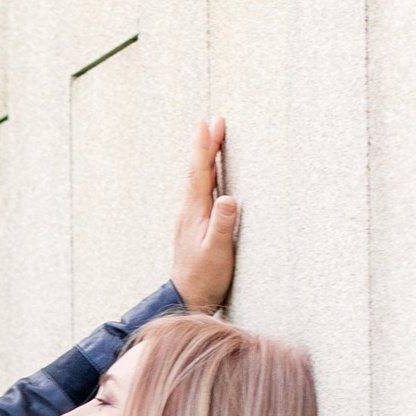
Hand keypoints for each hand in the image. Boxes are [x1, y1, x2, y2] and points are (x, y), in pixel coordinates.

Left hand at [172, 116, 239, 313]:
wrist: (187, 296)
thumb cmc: (205, 277)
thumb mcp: (218, 252)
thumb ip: (222, 225)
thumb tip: (229, 198)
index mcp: (194, 212)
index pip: (199, 172)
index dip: (204, 147)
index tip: (209, 123)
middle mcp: (188, 209)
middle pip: (197, 170)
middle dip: (206, 144)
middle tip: (216, 120)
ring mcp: (190, 216)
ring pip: (198, 178)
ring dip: (206, 156)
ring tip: (214, 138)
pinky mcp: (194, 223)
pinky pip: (201, 190)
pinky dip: (207, 173)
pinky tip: (212, 172)